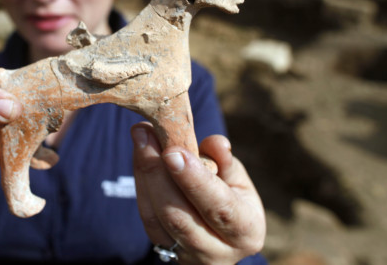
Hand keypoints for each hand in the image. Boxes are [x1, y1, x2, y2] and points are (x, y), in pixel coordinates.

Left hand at [131, 123, 265, 263]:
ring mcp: (186, 255)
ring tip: (141, 137)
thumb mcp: (237, 179)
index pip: (219, 208)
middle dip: (158, 173)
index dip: (194, 180)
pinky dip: (141, 183)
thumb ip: (225, 162)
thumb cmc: (232, 196)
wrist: (219, 230)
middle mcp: (217, 253)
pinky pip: (146, 217)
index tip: (173, 151)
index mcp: (246, 232)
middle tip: (146, 134)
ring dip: (144, 173)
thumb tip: (216, 143)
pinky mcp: (164, 250)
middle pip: (178, 217)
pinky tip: (140, 156)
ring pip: (156, 218)